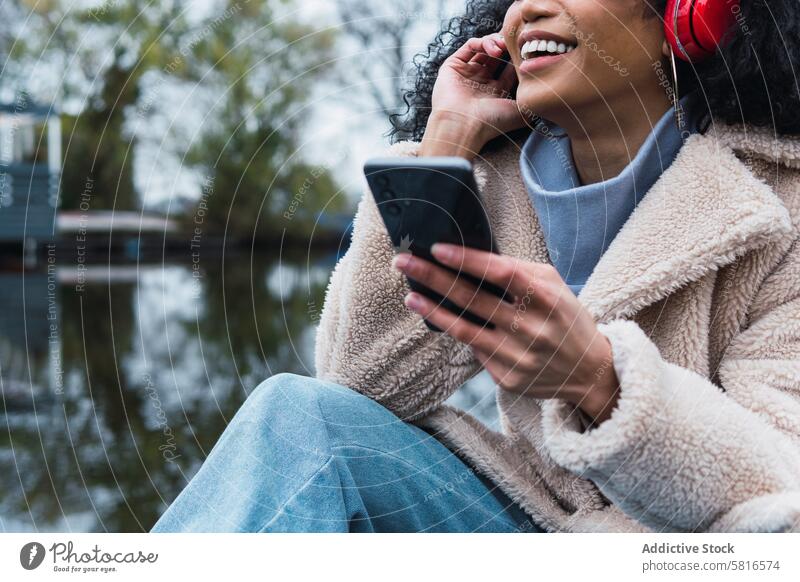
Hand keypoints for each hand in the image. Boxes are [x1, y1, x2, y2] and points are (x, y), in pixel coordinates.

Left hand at [391, 244, 620, 425]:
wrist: (588, 371)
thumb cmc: (565, 318)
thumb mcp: (554, 286)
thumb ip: (518, 271)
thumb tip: (471, 257)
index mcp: (547, 299)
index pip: (502, 274)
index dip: (467, 261)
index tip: (437, 249)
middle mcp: (532, 329)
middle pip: (475, 300)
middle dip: (435, 278)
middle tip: (403, 262)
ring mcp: (519, 357)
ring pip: (466, 331)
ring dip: (433, 310)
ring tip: (409, 296)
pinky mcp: (508, 378)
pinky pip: (475, 350)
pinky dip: (455, 332)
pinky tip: (438, 318)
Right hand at [422, 33, 525, 155]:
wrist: (464, 125)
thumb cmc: (491, 122)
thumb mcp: (520, 113)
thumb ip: (532, 100)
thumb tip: (547, 88)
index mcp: (495, 93)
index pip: (510, 68)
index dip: (519, 58)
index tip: (528, 52)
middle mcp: (481, 82)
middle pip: (497, 56)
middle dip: (507, 47)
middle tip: (516, 43)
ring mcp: (466, 74)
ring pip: (483, 48)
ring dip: (496, 42)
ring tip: (503, 46)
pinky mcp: (453, 66)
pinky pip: (469, 46)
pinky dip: (483, 42)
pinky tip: (493, 48)